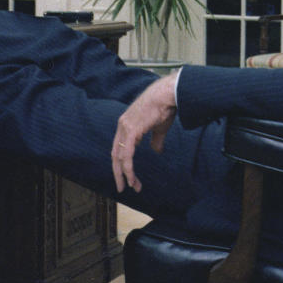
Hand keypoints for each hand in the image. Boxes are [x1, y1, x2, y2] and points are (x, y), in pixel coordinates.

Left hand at [112, 72, 177, 192]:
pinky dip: (128, 168)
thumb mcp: (158, 127)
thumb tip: (157, 151)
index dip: (121, 163)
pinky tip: (131, 177)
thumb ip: (156, 140)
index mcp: (126, 124)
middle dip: (119, 173)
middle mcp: (122, 126)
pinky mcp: (131, 131)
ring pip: (119, 157)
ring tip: (132, 186)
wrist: (167, 95)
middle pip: (115, 154)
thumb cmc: (165, 107)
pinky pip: (126, 154)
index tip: (127, 176)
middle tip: (123, 187)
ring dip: (124, 174)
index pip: (119, 147)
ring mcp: (125, 128)